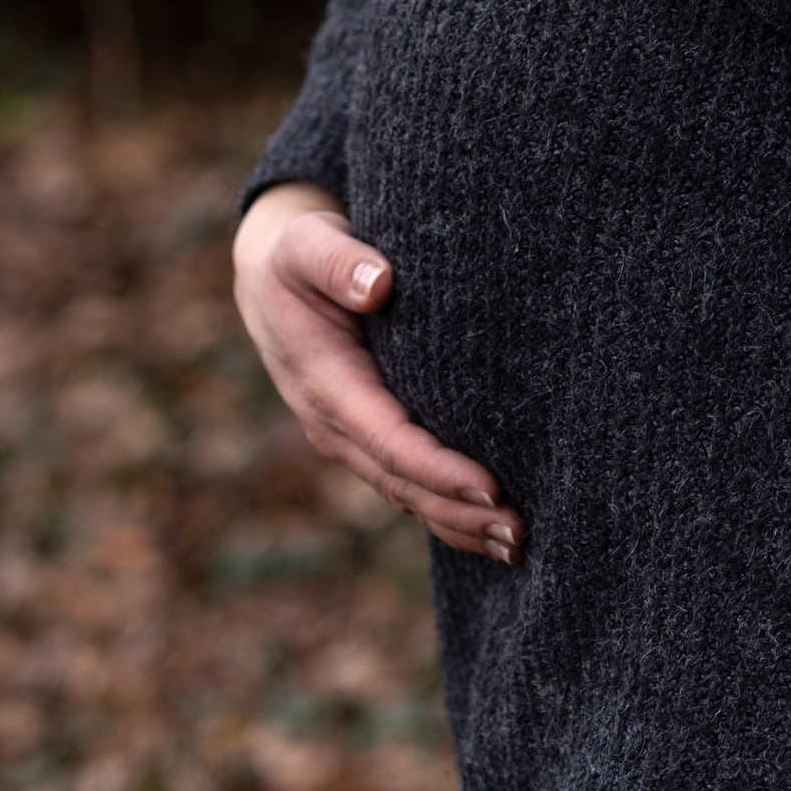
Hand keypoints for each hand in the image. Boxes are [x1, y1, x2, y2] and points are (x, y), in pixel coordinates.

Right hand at [233, 182, 518, 563]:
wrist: (270, 281)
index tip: (490, 487)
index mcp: (323, 383)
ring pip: (405, 495)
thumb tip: (379, 283)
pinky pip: (406, 485)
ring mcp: (348, 438)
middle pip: (402, 483)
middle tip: (520, 534)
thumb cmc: (297, 258)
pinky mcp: (366, 439)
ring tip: (518, 545)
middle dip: (460, 513)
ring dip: (458, 525)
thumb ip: (339, 261)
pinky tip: (487, 529)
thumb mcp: (307, 245)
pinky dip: (446, 512)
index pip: (388, 439)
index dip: (437, 469)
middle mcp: (333, 423)